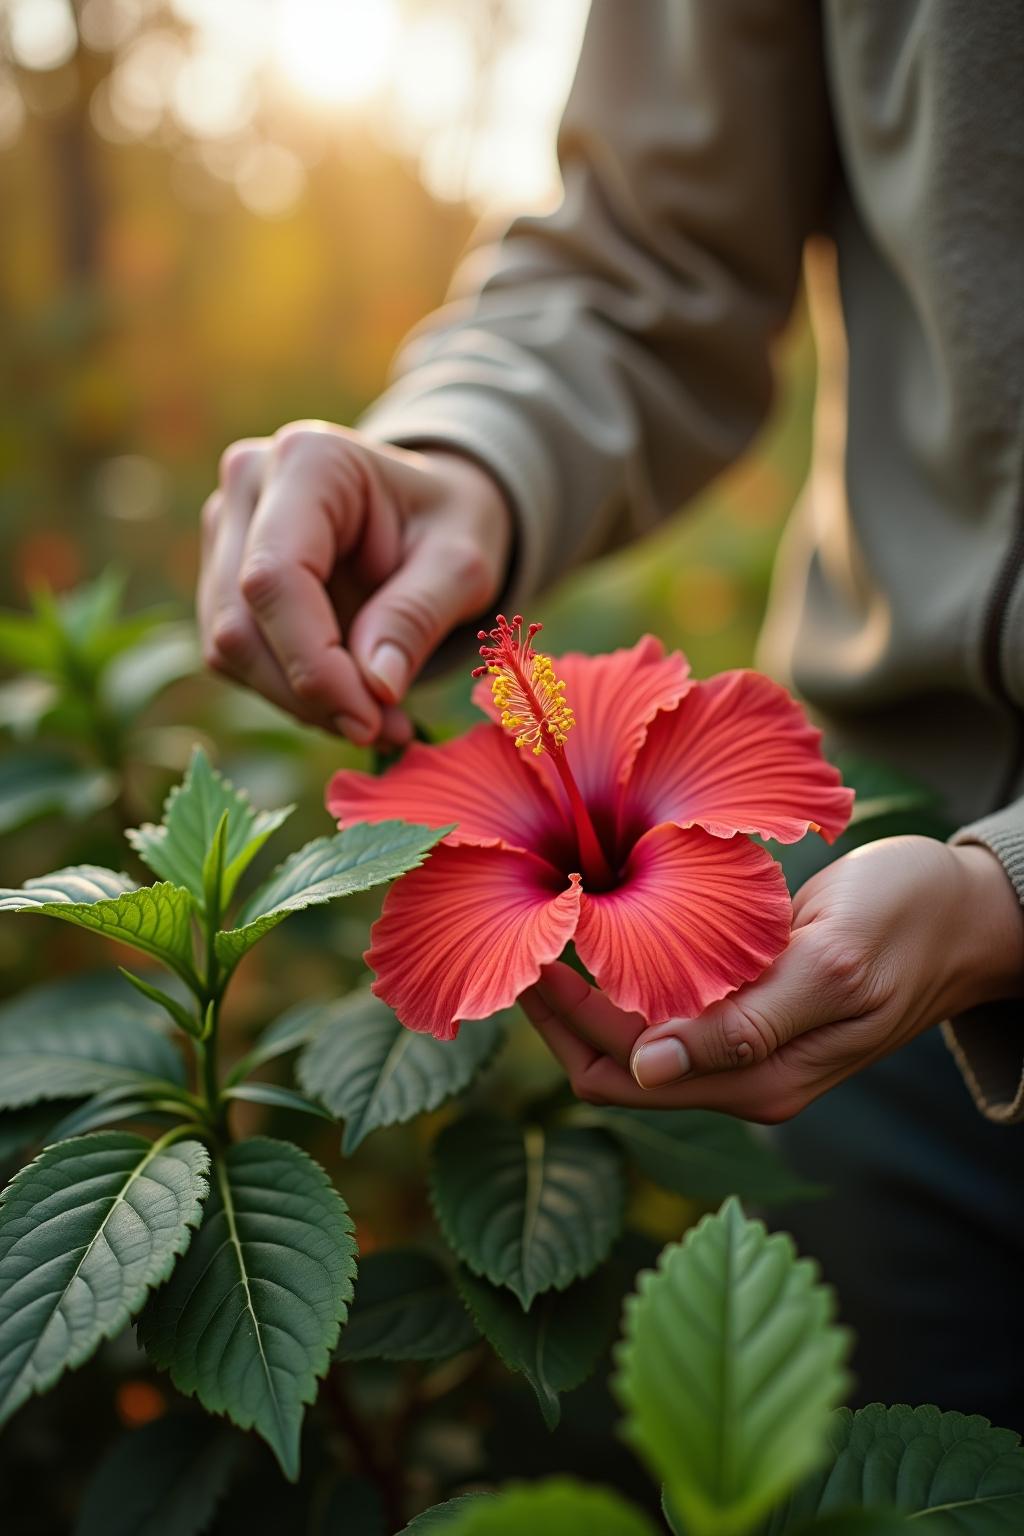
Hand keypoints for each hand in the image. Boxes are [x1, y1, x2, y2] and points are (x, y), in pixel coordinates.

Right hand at [198, 423, 512, 745]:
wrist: (431, 515)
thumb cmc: (451, 527)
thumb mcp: (463, 564)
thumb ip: (417, 616)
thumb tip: (374, 688)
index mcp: (309, 460)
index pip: (276, 576)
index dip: (313, 662)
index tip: (370, 718)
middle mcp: (249, 484)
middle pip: (241, 619)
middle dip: (309, 693)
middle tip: (382, 729)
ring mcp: (226, 530)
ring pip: (229, 647)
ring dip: (300, 702)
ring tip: (378, 719)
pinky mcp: (221, 577)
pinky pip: (236, 658)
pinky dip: (292, 695)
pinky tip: (349, 700)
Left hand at [520, 836, 1023, 1121]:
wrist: (964, 910)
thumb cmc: (907, 924)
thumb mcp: (832, 964)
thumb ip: (747, 1023)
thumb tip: (649, 1066)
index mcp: (757, 1077)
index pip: (619, 1072)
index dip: (562, 1019)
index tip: (524, 950)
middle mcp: (740, 1071)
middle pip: (610, 1060)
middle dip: (556, 1005)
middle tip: (517, 930)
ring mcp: (743, 1039)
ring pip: (630, 1030)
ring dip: (585, 983)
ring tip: (543, 918)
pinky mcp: (748, 1002)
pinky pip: (664, 1000)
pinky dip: (625, 965)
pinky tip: (601, 916)